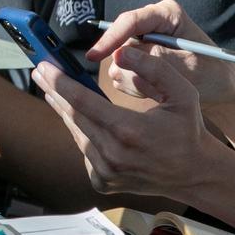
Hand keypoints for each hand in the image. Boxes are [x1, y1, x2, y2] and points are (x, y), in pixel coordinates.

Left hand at [34, 49, 221, 201]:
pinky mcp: (103, 182)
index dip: (60, 82)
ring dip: (64, 110)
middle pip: (73, 116)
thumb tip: (120, 52)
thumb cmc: (188, 129)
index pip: (82, 101)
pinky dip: (81, 133)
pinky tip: (78, 118)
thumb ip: (153, 68)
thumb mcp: (183, 92)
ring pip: (76, 134)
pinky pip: (84, 151)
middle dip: (55, 91)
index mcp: (128, 131)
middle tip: (40, 71)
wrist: (194, 174)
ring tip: (53, 91)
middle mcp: (113, 155)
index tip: (44, 66)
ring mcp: (106, 172)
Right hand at [85, 0, 234, 109]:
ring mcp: (142, 41)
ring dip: (136, 81)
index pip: (130, 21)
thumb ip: (155, 60)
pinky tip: (156, 91)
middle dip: (131, 69)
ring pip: (118, 62)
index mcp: (166, 14)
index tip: (94, 56)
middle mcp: (150, 23)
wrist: (219, 87)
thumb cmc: (212, 73)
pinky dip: (135, 87)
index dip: (110, 38)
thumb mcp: (189, 66)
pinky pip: (122, 73)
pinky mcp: (137, 57)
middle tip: (155, 88)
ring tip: (161, 91)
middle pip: (120, 43)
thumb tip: (121, 58)